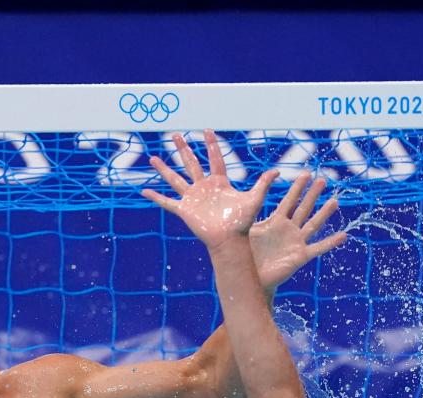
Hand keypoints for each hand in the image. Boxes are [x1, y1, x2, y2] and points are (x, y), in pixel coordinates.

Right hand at [141, 129, 277, 247]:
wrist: (229, 241)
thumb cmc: (242, 222)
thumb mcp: (254, 199)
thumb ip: (263, 184)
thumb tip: (278, 171)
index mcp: (219, 183)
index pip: (214, 159)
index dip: (211, 145)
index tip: (206, 131)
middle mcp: (203, 188)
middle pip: (191, 163)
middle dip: (183, 148)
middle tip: (176, 135)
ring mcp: (192, 198)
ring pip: (175, 179)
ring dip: (164, 169)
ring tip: (153, 158)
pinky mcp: (184, 210)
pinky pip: (167, 202)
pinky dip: (156, 197)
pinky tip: (144, 191)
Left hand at [249, 173, 347, 290]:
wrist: (252, 278)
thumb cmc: (248, 255)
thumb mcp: (247, 232)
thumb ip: (247, 216)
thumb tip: (238, 200)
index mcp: (276, 222)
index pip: (289, 201)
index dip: (297, 187)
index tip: (306, 173)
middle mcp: (289, 230)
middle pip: (304, 208)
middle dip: (312, 194)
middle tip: (322, 180)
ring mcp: (296, 242)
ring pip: (313, 225)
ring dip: (324, 213)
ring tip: (334, 201)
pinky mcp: (300, 256)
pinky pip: (318, 248)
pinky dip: (330, 242)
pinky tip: (343, 235)